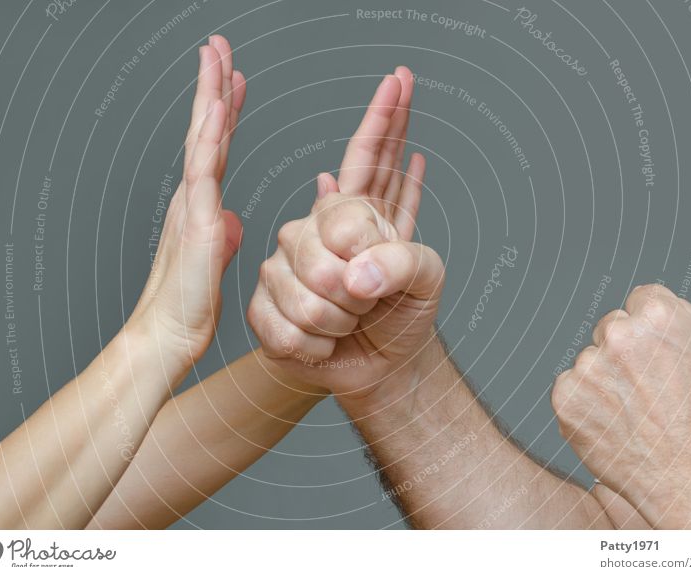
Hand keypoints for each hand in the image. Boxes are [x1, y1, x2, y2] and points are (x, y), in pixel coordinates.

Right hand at [129, 36, 245, 366]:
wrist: (166, 339)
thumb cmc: (188, 308)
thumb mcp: (213, 263)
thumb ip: (219, 235)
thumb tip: (229, 219)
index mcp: (199, 205)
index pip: (216, 148)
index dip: (224, 112)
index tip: (233, 81)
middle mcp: (191, 197)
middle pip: (205, 131)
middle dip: (212, 86)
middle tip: (218, 47)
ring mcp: (190, 206)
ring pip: (201, 140)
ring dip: (209, 95)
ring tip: (216, 56)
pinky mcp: (194, 223)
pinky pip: (202, 172)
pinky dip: (208, 137)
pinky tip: (215, 108)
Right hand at [247, 70, 444, 401]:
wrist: (385, 366)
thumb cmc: (405, 316)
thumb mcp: (426, 280)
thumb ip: (401, 261)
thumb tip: (354, 272)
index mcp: (353, 215)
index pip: (363, 160)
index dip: (382, 125)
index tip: (401, 78)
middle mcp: (312, 232)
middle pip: (319, 245)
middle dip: (357, 289)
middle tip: (371, 302)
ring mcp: (283, 268)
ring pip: (302, 293)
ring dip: (338, 322)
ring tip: (350, 321)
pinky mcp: (264, 307)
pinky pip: (279, 325)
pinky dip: (313, 346)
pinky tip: (325, 339)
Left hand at [552, 284, 690, 526]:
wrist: (688, 478)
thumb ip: (682, 318)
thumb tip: (652, 301)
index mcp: (658, 316)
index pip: (639, 300)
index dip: (650, 328)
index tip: (657, 352)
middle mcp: (617, 335)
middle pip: (611, 327)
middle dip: (623, 350)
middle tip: (647, 388)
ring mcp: (587, 366)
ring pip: (590, 360)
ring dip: (604, 379)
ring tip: (633, 411)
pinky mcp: (566, 395)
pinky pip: (571, 387)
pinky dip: (586, 403)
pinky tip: (612, 423)